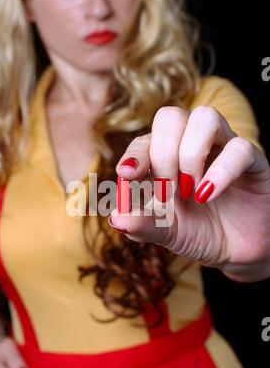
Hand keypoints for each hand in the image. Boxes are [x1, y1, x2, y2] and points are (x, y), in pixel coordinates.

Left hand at [108, 106, 269, 280]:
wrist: (235, 250)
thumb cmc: (198, 233)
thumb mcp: (166, 232)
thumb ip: (142, 225)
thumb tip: (115, 218)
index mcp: (166, 158)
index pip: (146, 139)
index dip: (135, 153)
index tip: (126, 175)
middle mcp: (193, 146)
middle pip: (171, 116)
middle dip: (163, 154)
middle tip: (168, 191)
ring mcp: (223, 149)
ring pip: (205, 117)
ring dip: (190, 154)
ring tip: (190, 190)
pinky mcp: (252, 160)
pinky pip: (239, 148)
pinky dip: (220, 171)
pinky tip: (207, 195)